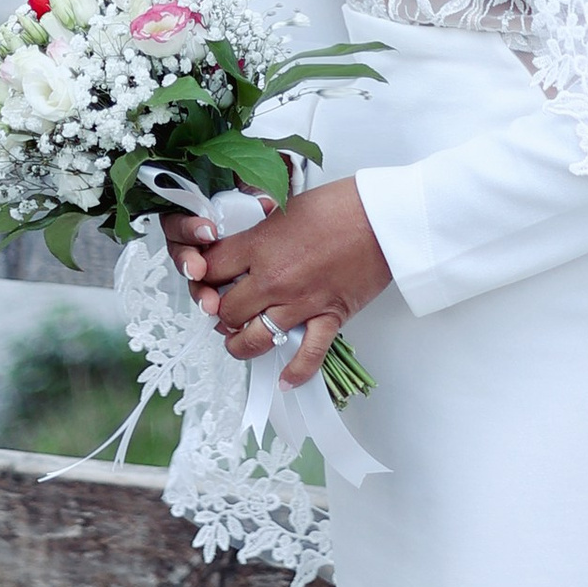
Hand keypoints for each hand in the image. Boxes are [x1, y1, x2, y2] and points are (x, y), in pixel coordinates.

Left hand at [158, 179, 390, 390]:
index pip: (212, 271)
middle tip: (224, 310)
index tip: (208, 280)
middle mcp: (274, 279)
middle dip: (221, 313)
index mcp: (260, 245)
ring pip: (254, 339)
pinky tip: (284, 382)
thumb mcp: (286, 206)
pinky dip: (294, 373)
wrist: (383, 218)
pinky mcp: (329, 318)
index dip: (204, 278)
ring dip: (241, 345)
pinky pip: (306, 356)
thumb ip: (261, 231)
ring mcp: (301, 303)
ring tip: (240, 341)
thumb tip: (247, 245)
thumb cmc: (341, 205)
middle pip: (226, 311)